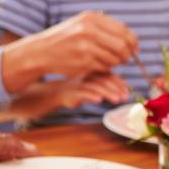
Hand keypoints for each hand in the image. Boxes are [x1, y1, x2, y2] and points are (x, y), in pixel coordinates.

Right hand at [0, 72, 129, 122]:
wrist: (41, 90)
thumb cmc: (65, 86)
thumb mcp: (82, 82)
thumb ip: (98, 81)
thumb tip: (120, 89)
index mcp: (86, 67)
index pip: (106, 69)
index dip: (117, 79)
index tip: (126, 89)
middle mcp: (80, 73)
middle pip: (102, 76)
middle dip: (116, 86)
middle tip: (125, 95)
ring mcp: (73, 83)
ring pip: (93, 85)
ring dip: (107, 92)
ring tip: (118, 99)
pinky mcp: (65, 94)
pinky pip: (79, 94)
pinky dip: (90, 96)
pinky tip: (99, 100)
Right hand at [2, 11, 137, 91]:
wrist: (42, 51)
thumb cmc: (66, 38)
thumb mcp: (83, 23)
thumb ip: (105, 27)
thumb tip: (131, 38)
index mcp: (92, 18)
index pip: (123, 30)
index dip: (132, 41)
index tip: (134, 48)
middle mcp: (89, 30)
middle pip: (122, 45)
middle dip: (128, 54)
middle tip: (127, 58)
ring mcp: (86, 47)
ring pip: (115, 58)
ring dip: (116, 62)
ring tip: (109, 61)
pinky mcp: (83, 62)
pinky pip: (105, 67)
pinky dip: (106, 68)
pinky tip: (98, 65)